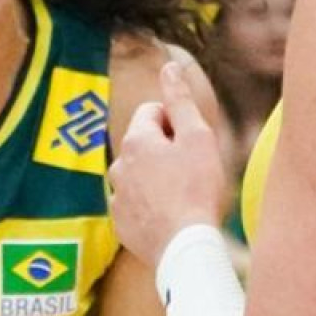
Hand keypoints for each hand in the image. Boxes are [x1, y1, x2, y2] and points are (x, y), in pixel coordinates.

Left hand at [108, 61, 228, 267]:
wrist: (186, 248)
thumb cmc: (198, 190)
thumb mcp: (198, 137)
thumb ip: (180, 100)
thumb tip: (169, 67)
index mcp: (135, 141)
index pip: (153, 112)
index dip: (177, 123)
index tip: (193, 144)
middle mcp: (118, 166)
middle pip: (144, 144)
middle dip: (166, 150)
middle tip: (193, 171)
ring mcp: (117, 197)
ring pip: (138, 175)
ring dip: (157, 178)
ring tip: (183, 196)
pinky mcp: (120, 224)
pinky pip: (135, 204)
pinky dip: (150, 206)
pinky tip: (171, 217)